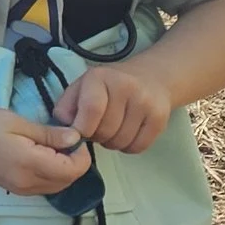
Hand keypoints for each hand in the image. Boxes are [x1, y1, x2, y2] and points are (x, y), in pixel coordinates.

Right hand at [0, 107, 93, 197]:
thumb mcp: (18, 123)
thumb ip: (49, 135)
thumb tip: (75, 138)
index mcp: (30, 164)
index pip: (73, 170)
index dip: (81, 154)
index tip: (73, 136)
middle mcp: (28, 183)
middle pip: (69, 181)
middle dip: (75, 162)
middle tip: (65, 139)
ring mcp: (21, 190)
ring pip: (58, 186)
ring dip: (64, 169)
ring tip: (53, 147)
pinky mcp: (16, 190)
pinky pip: (45, 187)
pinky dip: (52, 175)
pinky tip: (42, 157)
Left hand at [54, 56, 172, 154]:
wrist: (150, 77)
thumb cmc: (107, 87)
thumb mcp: (81, 87)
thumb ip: (66, 107)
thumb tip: (64, 131)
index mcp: (101, 77)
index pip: (91, 109)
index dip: (82, 129)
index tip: (78, 134)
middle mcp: (126, 87)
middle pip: (105, 130)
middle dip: (96, 136)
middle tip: (97, 128)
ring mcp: (146, 103)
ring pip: (121, 142)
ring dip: (112, 143)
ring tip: (112, 129)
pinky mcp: (160, 119)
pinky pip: (138, 147)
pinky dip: (128, 147)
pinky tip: (126, 133)